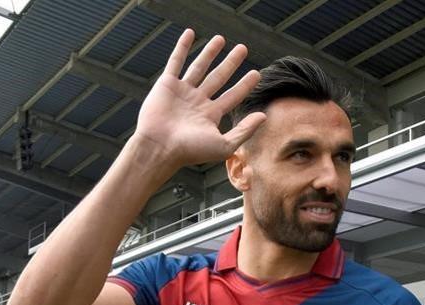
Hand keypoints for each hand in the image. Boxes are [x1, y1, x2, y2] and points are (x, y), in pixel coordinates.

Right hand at [132, 30, 265, 169]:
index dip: (245, 85)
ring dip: (210, 52)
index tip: (257, 73)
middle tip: (243, 49)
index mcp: (210, 116)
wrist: (160, 147)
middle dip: (231, 63)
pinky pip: (175, 62)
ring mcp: (182, 92)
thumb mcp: (224, 145)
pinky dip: (182, 47)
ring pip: (199, 67)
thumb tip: (264, 116)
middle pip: (218, 77)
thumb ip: (244, 130)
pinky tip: (190, 33)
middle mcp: (197, 102)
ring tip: (221, 39)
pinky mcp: (166, 85)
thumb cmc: (190, 151)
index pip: (232, 96)